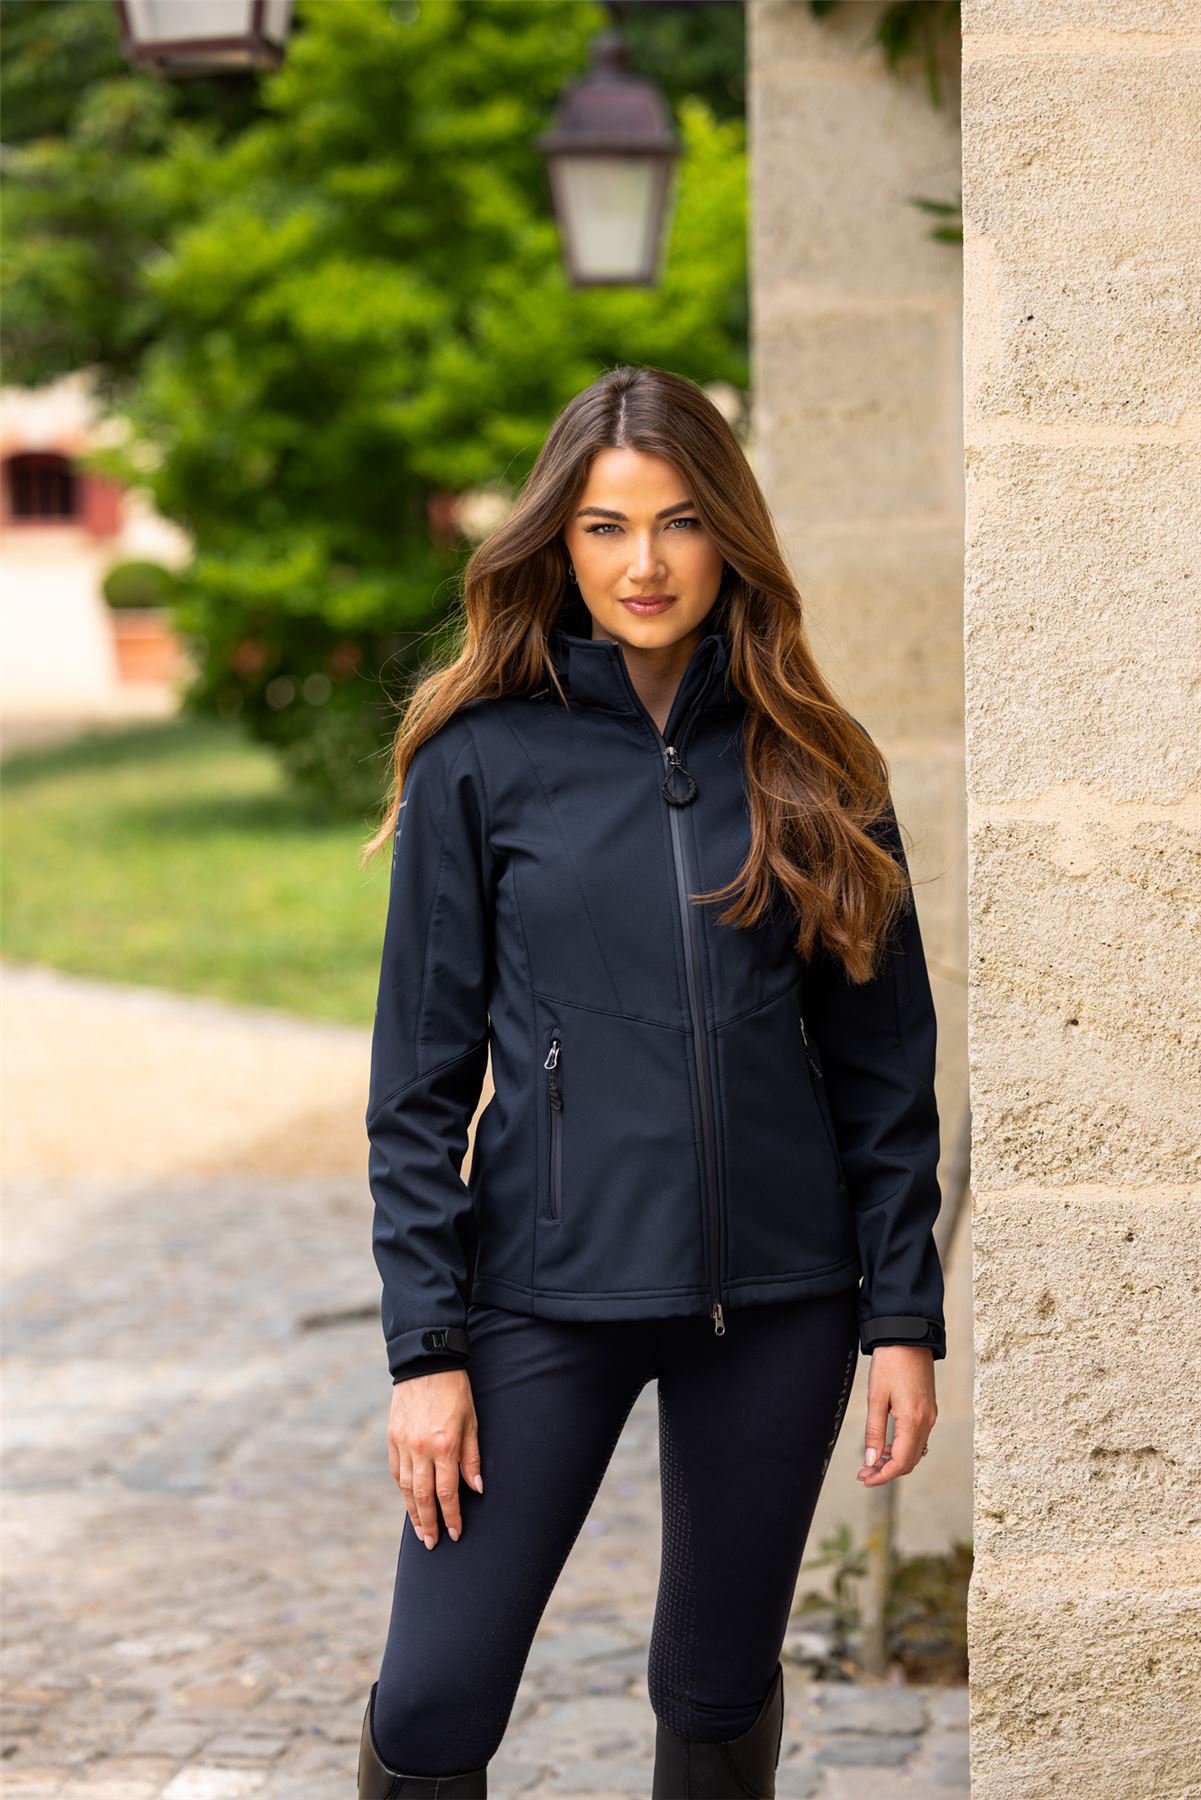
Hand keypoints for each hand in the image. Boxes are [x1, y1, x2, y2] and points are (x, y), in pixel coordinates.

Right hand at [388, 1368, 482, 1546]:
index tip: (456, 1533)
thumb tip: (476, 1489)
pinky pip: (396, 1471)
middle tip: (432, 1544)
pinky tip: (409, 1501)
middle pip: (424, 1497)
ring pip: (407, 1488)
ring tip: (420, 1532)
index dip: (452, 1517)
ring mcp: (403, 1444)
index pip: (448, 1493)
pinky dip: (402, 1490)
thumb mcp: (471, 1422)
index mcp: (444, 1446)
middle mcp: (421, 1449)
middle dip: (430, 1524)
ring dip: (414, 1513)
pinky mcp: (392, 1437)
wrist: (426, 1363)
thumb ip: (471, 1457)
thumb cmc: (455, 1391)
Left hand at [856, 1345, 936, 1485]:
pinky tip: (887, 1445)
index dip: (883, 1476)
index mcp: (914, 1420)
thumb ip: (874, 1431)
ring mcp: (930, 1415)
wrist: (908, 1336)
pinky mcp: (929, 1408)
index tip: (865, 1479)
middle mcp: (927, 1421)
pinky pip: (919, 1438)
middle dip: (887, 1471)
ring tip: (872, 1461)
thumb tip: (872, 1460)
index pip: (901, 1462)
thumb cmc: (890, 1362)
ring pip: (916, 1451)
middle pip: (910, 1461)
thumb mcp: (876, 1397)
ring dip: (895, 1460)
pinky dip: (903, 1447)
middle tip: (864, 1473)